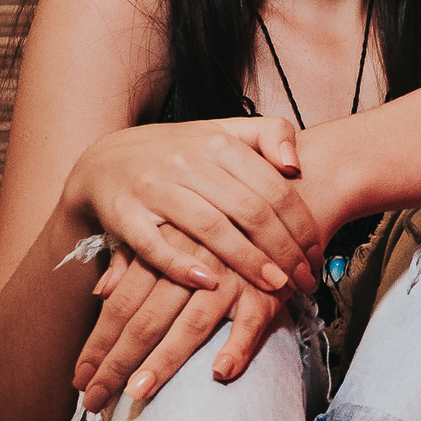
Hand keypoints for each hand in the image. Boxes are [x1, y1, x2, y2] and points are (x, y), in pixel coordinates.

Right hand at [63, 115, 323, 295]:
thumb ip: (268, 134)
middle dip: (283, 250)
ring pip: (210, 227)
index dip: (301, 225)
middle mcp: (187, 161)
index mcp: (218, 142)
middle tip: (304, 280)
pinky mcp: (123, 213)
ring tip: (276, 287)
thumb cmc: (179, 153)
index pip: (273, 188)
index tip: (316, 255)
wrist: (104, 161)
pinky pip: (155, 245)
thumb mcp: (223, 133)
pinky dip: (182, 266)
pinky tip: (211, 285)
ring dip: (247, 261)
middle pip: (249, 210)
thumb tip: (295, 163)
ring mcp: (154, 187)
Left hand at [75, 232, 289, 412]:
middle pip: (147, 320)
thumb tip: (100, 291)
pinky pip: (251, 323)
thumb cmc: (216, 226)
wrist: (278, 205)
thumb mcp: (170, 230)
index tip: (79, 379)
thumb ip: (133, 259)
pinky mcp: (266, 290)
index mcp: (164, 249)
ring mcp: (230, 278)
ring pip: (192, 324)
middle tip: (95, 400)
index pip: (121, 304)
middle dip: (118, 362)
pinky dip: (238, 347)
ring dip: (165, 360)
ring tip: (138, 392)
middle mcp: (192, 266)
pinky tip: (220, 373)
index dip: (98, 342)